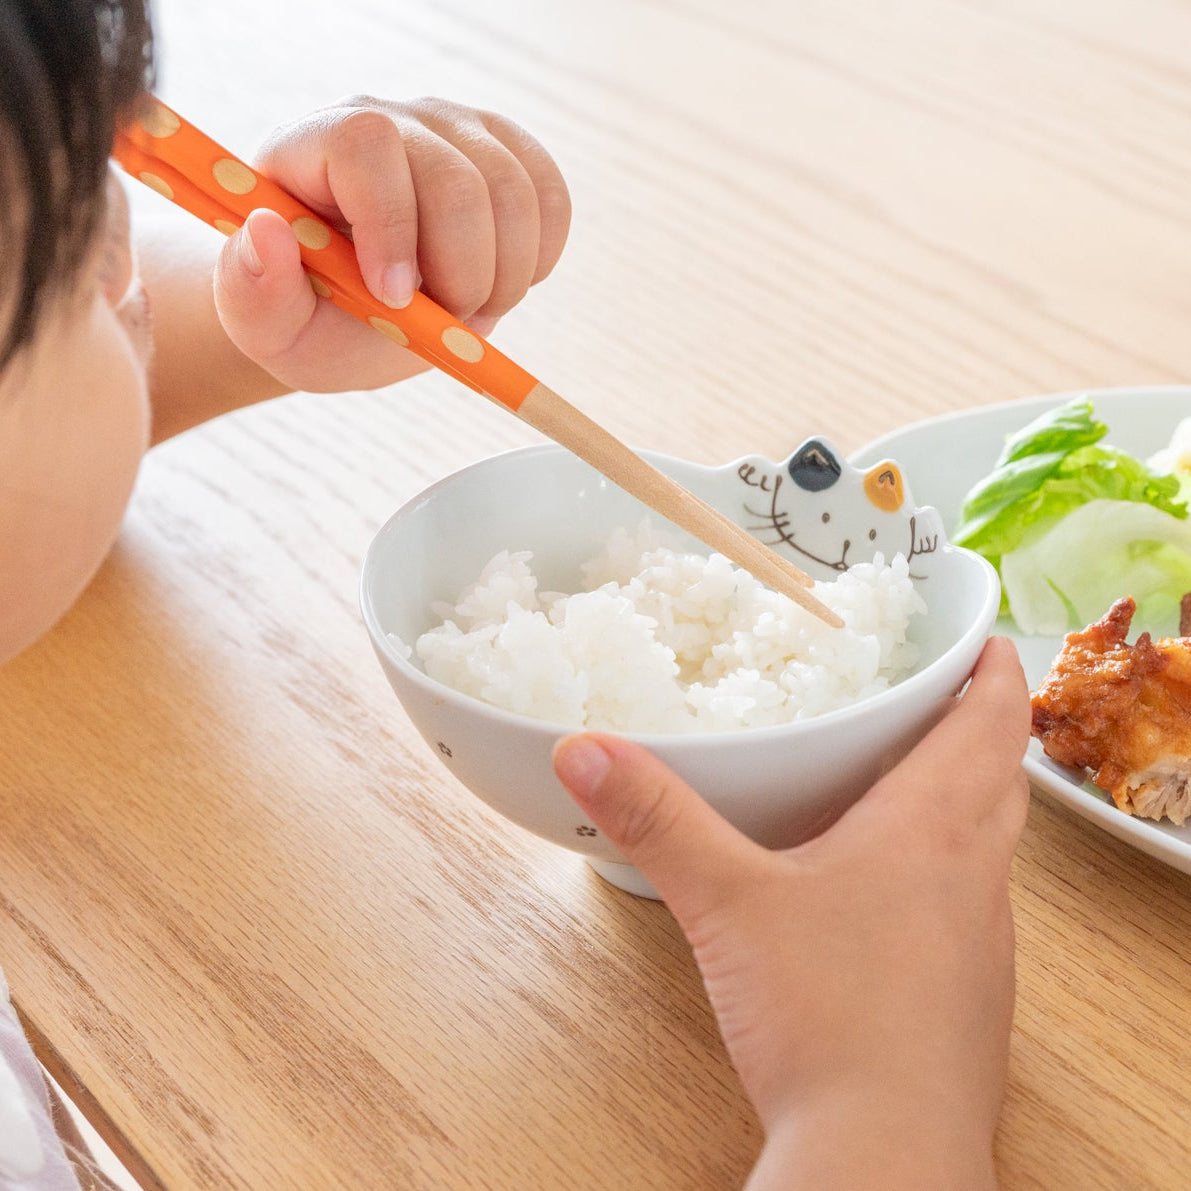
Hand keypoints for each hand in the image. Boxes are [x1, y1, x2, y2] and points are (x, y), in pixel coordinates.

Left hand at [212, 95, 570, 391]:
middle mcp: (387, 119)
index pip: (368, 145)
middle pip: (455, 176)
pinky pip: (551, 198)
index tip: (393, 297)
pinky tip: (502, 281)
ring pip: (514, 190)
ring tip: (469, 309)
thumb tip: (267, 233)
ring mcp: (452, 129)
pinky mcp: (505, 154)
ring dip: (505, 275)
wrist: (355, 313)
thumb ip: (251, 291)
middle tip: (444, 321)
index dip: (392, 223)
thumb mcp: (267, 326)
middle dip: (462, 272)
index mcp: (312, 147)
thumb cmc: (309, 317)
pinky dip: (540, 257)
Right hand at [553, 637, 1029, 1189]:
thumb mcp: (726, 902)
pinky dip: (947, 872)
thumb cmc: (828, 1021)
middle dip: (983, 728)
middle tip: (946, 696)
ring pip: (992, 847)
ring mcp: (981, 945)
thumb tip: (585, 749)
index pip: (991, 726)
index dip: (995, 673)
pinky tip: (889, 895)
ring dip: (970, 801)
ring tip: (918, 780)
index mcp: (932, 832)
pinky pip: (972, 908)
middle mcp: (974, 880)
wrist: (883, 1157)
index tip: (987, 639)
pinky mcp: (967, 999)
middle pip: (1002, 780)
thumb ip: (657, 819)